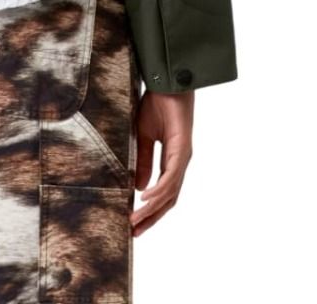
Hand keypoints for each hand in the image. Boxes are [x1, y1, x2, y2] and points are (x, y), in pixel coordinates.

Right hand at [130, 88, 193, 235]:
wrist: (166, 82)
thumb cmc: (157, 104)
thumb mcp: (143, 136)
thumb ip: (143, 160)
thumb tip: (139, 189)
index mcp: (172, 161)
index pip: (163, 193)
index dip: (150, 210)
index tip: (133, 225)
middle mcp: (180, 163)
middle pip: (168, 199)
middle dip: (151, 218)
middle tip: (133, 233)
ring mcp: (183, 157)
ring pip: (170, 192)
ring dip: (152, 209)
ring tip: (135, 220)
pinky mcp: (183, 148)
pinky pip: (171, 176)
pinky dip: (159, 189)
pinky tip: (146, 198)